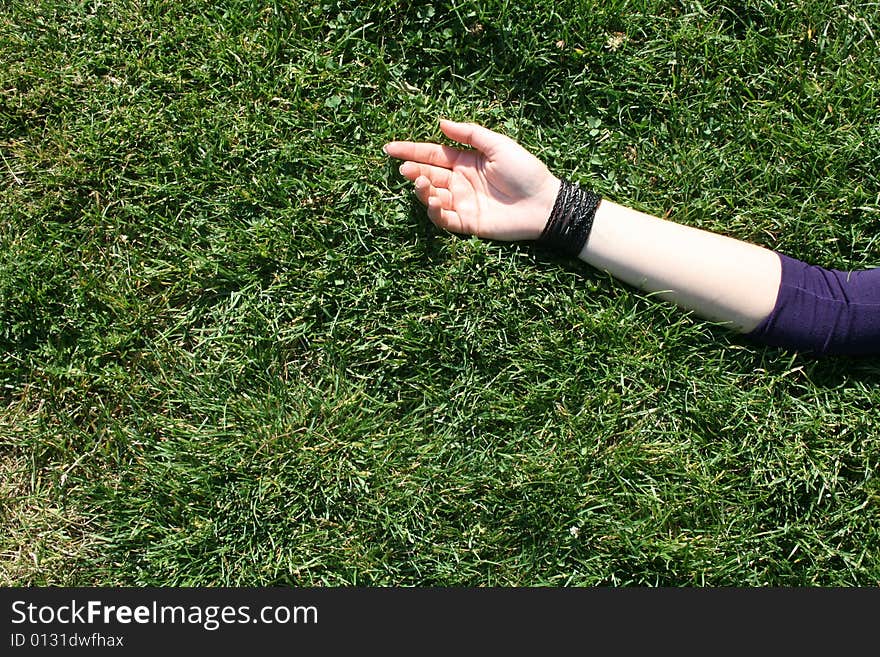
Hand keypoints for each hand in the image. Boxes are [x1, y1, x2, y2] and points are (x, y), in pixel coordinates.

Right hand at [384, 119, 559, 240]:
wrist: (544, 204)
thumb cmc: (525, 171)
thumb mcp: (498, 145)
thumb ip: (470, 134)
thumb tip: (441, 123)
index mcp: (465, 162)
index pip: (432, 154)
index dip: (410, 150)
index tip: (389, 148)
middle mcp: (460, 182)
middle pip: (428, 174)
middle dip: (413, 171)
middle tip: (405, 168)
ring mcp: (462, 203)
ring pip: (431, 197)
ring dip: (422, 190)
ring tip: (420, 182)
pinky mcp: (467, 223)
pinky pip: (443, 219)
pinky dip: (434, 211)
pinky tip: (433, 200)